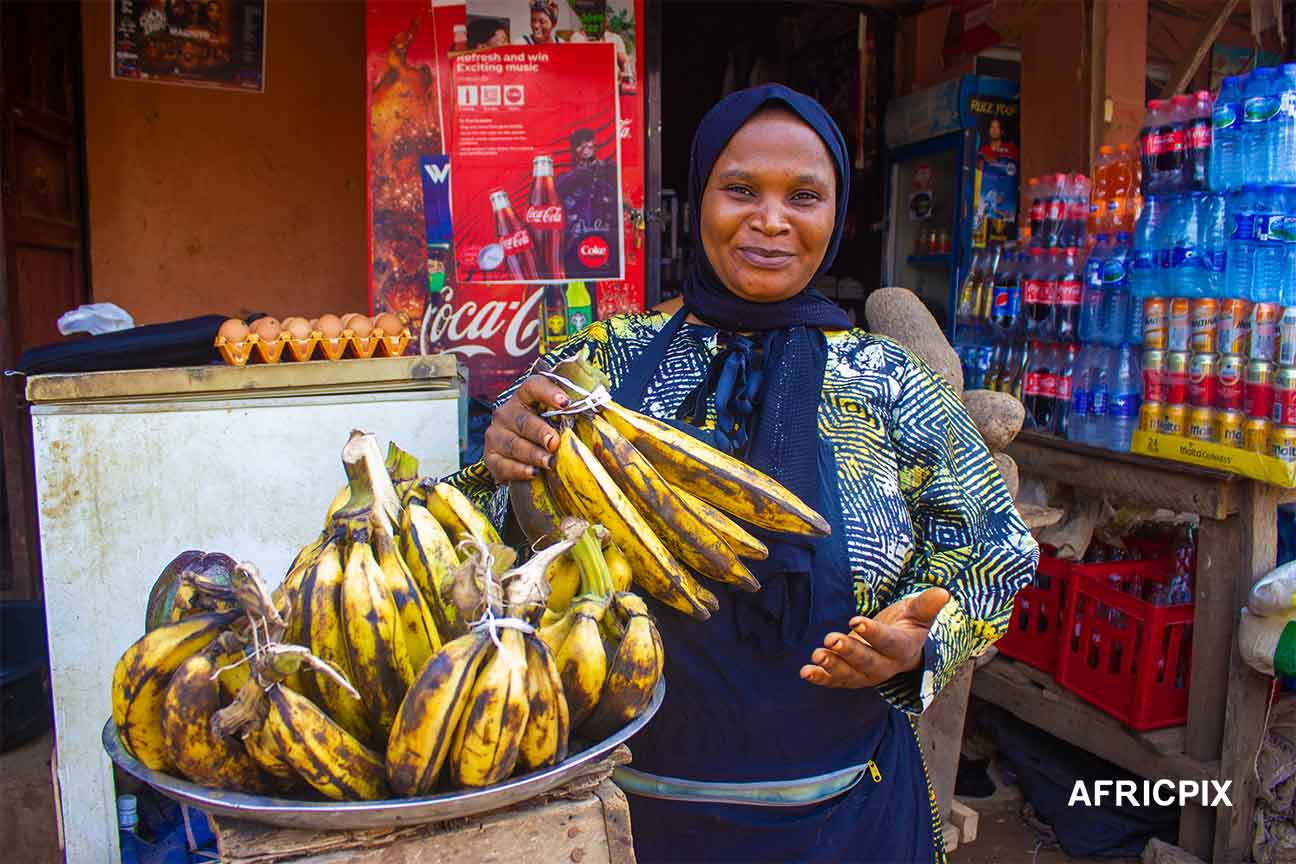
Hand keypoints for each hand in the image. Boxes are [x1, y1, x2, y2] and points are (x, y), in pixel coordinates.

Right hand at [483, 375, 569, 483]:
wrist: (517, 459)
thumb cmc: (545, 435)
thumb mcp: (558, 421)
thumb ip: (576, 413)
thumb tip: (606, 408)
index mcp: (524, 398)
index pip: (532, 386)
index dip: (548, 392)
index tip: (565, 403)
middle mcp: (506, 413)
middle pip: (523, 419)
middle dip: (540, 431)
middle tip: (555, 442)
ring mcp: (496, 436)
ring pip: (513, 444)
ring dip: (533, 454)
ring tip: (549, 462)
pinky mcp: (490, 458)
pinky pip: (503, 464)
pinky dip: (519, 470)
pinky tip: (533, 473)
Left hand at [799, 587, 949, 688]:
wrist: (900, 649)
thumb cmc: (907, 625)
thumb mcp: (918, 613)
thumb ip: (926, 605)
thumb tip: (945, 592)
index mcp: (902, 648)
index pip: (888, 642)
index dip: (873, 633)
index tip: (856, 621)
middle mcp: (885, 666)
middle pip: (867, 662)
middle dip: (849, 652)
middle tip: (831, 639)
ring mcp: (866, 674)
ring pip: (850, 675)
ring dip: (832, 666)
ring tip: (816, 654)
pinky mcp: (850, 677)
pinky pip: (835, 681)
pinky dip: (820, 678)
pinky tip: (806, 672)